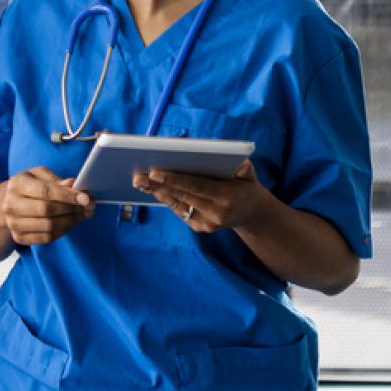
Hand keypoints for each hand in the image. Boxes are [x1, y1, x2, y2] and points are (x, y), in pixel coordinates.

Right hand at [0, 167, 94, 246]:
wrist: (7, 203)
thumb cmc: (29, 185)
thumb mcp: (40, 175)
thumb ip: (56, 180)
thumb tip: (73, 185)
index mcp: (17, 184)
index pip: (44, 191)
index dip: (67, 195)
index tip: (86, 198)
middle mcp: (11, 204)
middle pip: (47, 210)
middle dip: (72, 209)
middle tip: (89, 207)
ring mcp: (13, 223)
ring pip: (48, 226)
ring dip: (71, 221)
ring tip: (83, 215)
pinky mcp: (19, 238)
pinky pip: (46, 238)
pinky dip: (63, 231)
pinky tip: (71, 223)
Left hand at [134, 160, 269, 234]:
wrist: (251, 214)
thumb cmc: (246, 187)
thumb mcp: (249, 175)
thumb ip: (244, 168)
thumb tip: (239, 162)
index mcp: (226, 197)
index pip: (196, 186)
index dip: (174, 179)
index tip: (155, 172)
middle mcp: (215, 213)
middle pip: (182, 196)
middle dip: (159, 186)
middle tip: (138, 177)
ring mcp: (206, 223)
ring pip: (177, 204)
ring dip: (158, 192)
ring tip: (141, 182)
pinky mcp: (200, 228)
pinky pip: (180, 211)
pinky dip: (167, 199)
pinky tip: (154, 189)